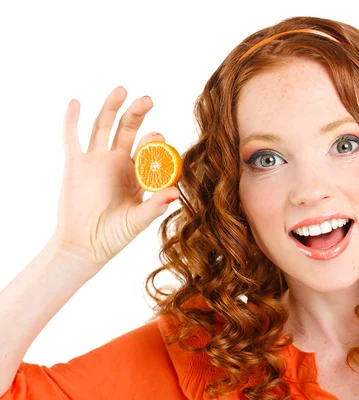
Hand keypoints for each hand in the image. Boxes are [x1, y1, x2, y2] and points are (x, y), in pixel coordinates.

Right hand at [52, 87, 179, 269]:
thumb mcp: (137, 221)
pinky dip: (72, 120)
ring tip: (122, 89)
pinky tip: (76, 102)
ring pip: (103, 127)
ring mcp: (96, 161)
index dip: (156, 145)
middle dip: (137, 114)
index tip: (160, 142)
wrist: (84, 246)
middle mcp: (119, 162)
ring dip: (111, 108)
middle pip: (129, 130)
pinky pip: (72, 138)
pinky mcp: (75, 165)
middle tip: (147, 99)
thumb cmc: (115, 236)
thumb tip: (176, 192)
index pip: (150, 150)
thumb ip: (155, 206)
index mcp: (138, 173)